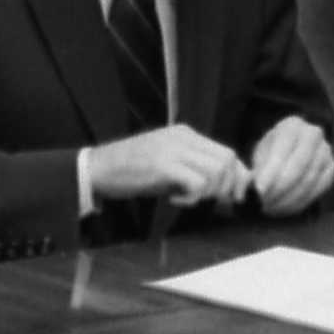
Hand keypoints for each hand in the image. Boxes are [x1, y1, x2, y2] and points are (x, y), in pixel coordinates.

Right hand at [85, 123, 252, 207]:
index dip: (236, 178)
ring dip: (208, 192)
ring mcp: (173, 149)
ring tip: (186, 199)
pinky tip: (173, 200)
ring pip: (216, 171)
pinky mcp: (163, 165)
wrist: (97, 168)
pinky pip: (197, 183)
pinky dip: (192, 198)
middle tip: (207, 201)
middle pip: (228, 160)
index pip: (227, 152)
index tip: (232, 197)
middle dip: (226, 187)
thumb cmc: (132, 170)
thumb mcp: (167, 163)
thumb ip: (193, 168)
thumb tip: (223, 188)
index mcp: (186, 133)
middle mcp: (183, 136)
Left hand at [248, 113, 333, 216]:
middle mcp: (313, 134)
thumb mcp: (260, 155)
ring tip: (270, 208)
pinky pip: (318, 190)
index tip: (259, 191)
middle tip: (263, 203)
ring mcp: (326, 151)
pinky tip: (284, 208)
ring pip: (308, 181)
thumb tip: (255, 189)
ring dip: (288, 199)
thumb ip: (258, 170)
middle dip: (280, 189)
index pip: (282, 152)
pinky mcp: (332, 168)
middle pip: (299, 167)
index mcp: (292, 125)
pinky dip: (299, 203)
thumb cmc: (272, 152)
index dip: (270, 173)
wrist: (293, 151)